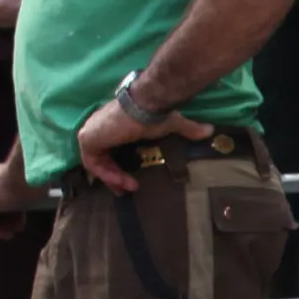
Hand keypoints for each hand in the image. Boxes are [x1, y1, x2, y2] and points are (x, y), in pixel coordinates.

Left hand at [75, 97, 214, 193]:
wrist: (144, 106)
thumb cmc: (153, 113)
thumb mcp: (172, 125)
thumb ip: (188, 129)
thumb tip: (210, 130)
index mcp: (113, 125)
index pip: (109, 149)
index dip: (116, 167)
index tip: (130, 182)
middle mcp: (98, 128)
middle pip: (101, 158)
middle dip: (113, 177)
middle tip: (125, 191)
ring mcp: (91, 133)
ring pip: (96, 163)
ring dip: (112, 178)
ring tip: (127, 188)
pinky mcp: (87, 139)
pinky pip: (92, 164)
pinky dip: (105, 174)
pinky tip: (120, 181)